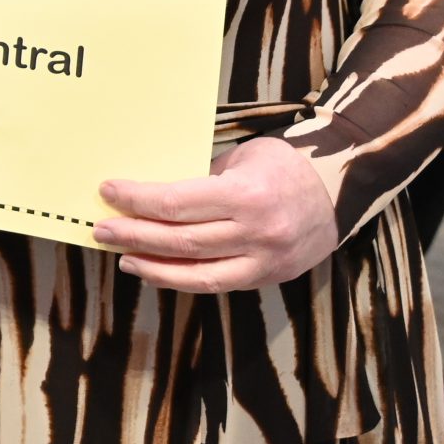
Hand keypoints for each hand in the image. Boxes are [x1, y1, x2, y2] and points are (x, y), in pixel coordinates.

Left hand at [95, 136, 337, 291]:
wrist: (340, 189)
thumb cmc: (284, 164)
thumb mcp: (240, 159)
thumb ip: (202, 182)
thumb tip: (154, 198)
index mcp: (245, 194)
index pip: (176, 203)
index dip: (136, 200)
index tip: (107, 192)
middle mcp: (255, 232)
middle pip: (181, 241)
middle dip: (134, 235)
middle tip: (102, 230)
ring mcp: (265, 260)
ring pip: (198, 274)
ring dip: (154, 267)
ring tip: (124, 257)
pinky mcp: (270, 276)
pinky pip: (220, 284)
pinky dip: (184, 279)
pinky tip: (159, 271)